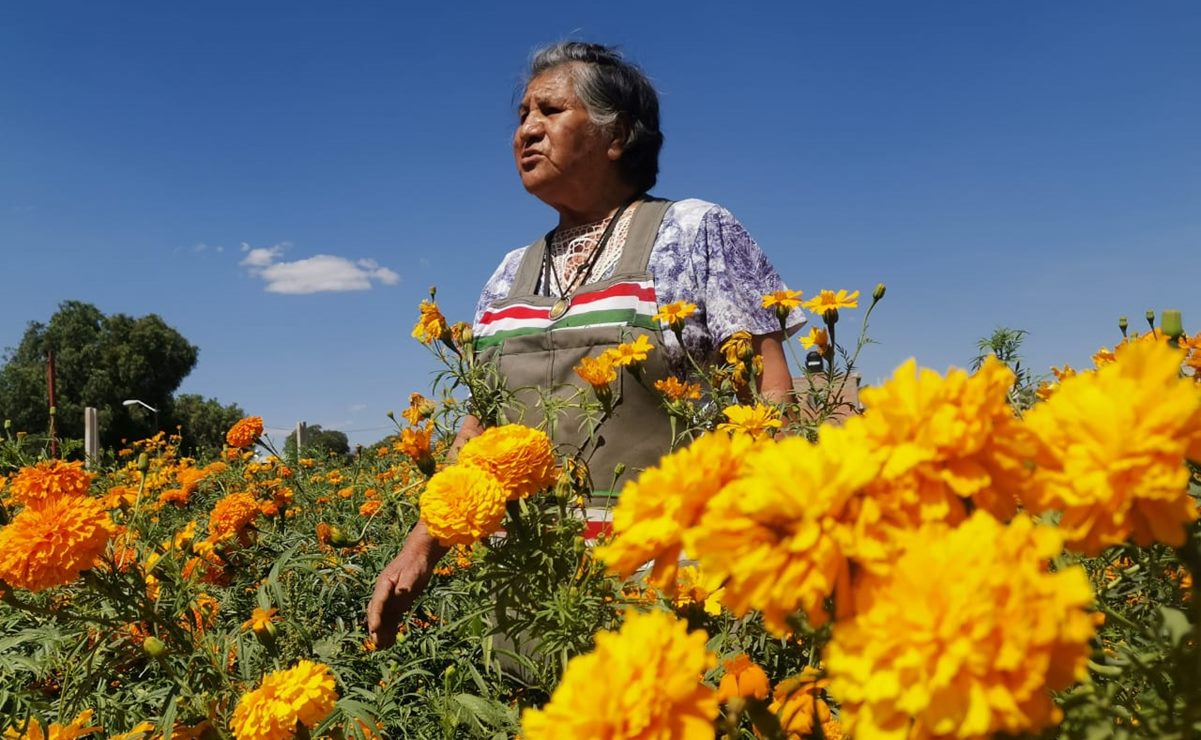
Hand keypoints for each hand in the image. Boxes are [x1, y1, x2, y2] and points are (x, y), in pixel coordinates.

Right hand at [367, 522, 444, 647]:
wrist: (420, 555)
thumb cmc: (416, 562)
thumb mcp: (413, 571)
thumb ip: (407, 582)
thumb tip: (401, 591)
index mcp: (384, 584)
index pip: (378, 602)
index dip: (375, 616)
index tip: (374, 629)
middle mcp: (384, 592)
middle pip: (377, 613)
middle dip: (376, 628)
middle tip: (377, 645)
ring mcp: (390, 598)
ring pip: (383, 618)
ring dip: (382, 632)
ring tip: (382, 648)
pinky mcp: (398, 602)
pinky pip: (392, 618)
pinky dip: (390, 629)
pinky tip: (391, 641)